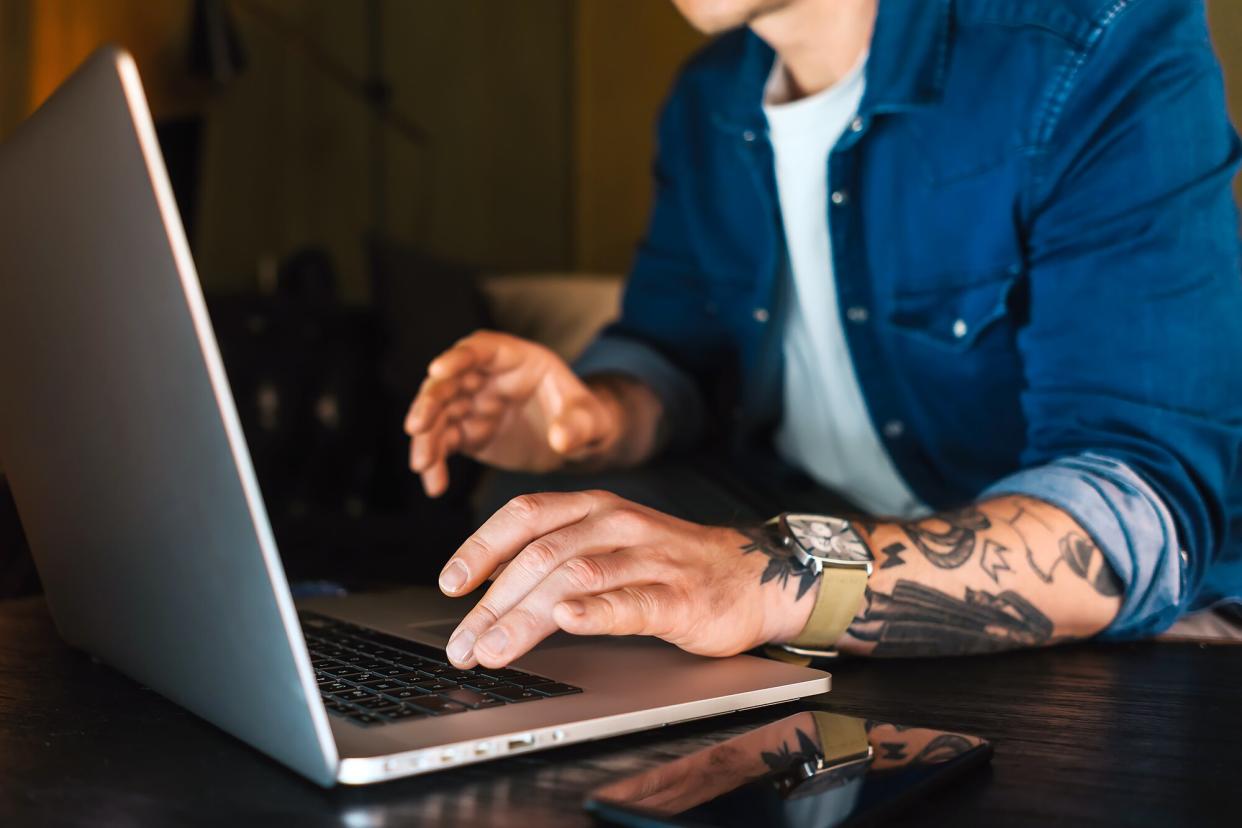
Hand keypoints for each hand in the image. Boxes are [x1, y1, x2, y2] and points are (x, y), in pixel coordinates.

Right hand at [404, 331, 621, 496]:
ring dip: (426, 438)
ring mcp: (474, 404)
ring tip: (422, 465)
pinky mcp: (469, 433)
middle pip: (449, 382)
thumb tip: (560, 439)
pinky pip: (445, 445)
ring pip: (439, 415)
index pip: (481, 349)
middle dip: (430, 402)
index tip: (437, 370)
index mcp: (515, 358)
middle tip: (416, 426)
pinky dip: (436, 463)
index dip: (458, 358)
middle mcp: (487, 377)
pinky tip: (435, 485)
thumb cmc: (587, 417)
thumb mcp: (591, 418)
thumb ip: (577, 424)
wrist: (578, 441)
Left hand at [436, 490, 817, 668]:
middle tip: (463, 644)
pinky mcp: (677, 596)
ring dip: (524, 616)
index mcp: (594, 507)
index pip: (524, 516)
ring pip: (574, 577)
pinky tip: (568, 622)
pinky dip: (595, 611)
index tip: (451, 583)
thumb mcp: (609, 543)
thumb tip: (491, 588)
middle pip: (539, 555)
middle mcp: (617, 524)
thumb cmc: (670, 564)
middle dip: (491, 603)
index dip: (481, 547)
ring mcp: (648, 558)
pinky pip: (631, 600)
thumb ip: (557, 555)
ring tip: (493, 648)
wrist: (751, 575)